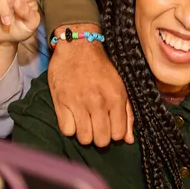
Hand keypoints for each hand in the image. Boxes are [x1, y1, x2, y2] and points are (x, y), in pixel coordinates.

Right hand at [48, 31, 134, 145]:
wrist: (78, 47)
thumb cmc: (101, 68)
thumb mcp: (120, 88)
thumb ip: (126, 114)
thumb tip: (128, 140)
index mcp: (116, 99)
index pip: (118, 135)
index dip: (113, 134)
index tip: (109, 126)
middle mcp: (98, 103)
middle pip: (101, 141)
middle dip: (99, 137)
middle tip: (96, 125)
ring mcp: (79, 103)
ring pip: (84, 138)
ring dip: (84, 133)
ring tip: (84, 122)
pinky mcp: (61, 102)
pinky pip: (67, 130)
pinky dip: (70, 127)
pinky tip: (72, 117)